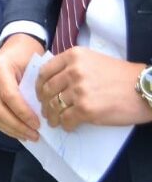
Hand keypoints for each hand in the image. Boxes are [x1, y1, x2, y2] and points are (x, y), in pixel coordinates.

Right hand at [0, 33, 44, 140]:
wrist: (17, 44)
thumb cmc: (29, 54)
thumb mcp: (35, 66)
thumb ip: (35, 88)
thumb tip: (43, 115)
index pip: (8, 95)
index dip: (23, 113)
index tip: (38, 124)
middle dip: (16, 125)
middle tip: (35, 135)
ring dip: (11, 129)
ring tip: (29, 136)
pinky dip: (5, 126)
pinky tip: (19, 131)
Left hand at [35, 47, 151, 130]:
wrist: (144, 89)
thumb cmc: (122, 76)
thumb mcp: (94, 60)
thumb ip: (73, 66)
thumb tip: (54, 80)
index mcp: (73, 56)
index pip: (45, 71)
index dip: (39, 85)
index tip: (41, 93)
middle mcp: (73, 71)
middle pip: (47, 89)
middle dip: (43, 102)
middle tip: (45, 109)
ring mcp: (78, 90)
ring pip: (54, 106)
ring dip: (52, 116)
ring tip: (54, 120)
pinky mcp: (85, 109)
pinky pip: (66, 119)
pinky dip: (65, 124)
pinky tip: (68, 126)